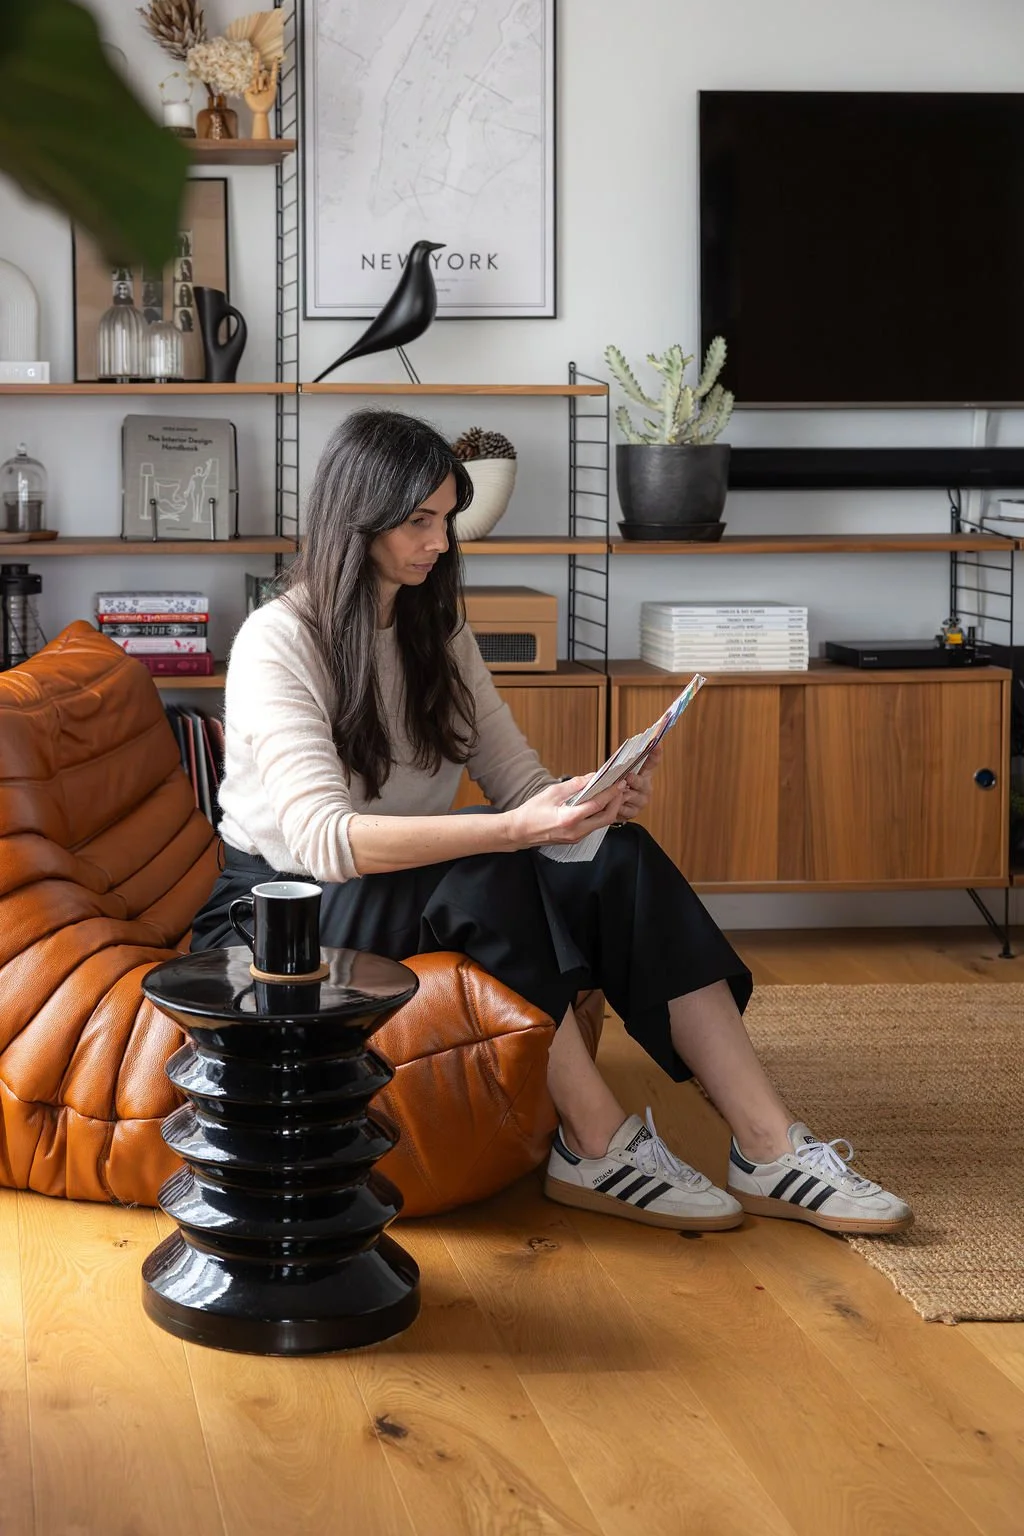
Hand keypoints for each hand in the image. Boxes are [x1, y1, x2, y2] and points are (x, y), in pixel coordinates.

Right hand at [504, 775, 628, 849]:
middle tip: (620, 789)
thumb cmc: (532, 812)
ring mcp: (577, 837)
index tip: (619, 783)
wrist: (520, 832)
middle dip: (616, 802)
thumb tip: (592, 777)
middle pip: (606, 818)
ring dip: (609, 809)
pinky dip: (599, 814)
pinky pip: (593, 826)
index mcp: (569, 819)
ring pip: (601, 823)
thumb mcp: (552, 793)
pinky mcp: (576, 838)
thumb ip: (574, 785)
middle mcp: (576, 831)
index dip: (611, 793)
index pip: (597, 805)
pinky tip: (599, 804)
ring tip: (612, 794)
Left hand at [617, 742, 662, 820]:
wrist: (606, 805)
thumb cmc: (611, 785)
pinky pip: (626, 810)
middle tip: (628, 777)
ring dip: (623, 794)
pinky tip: (613, 804)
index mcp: (643, 773)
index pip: (652, 762)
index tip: (656, 744)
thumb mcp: (614, 773)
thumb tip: (617, 759)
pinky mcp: (634, 812)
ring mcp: (641, 800)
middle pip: (642, 782)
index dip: (655, 753)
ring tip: (615, 792)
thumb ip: (618, 766)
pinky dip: (618, 807)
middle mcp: (645, 787)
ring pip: (633, 797)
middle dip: (635, 780)